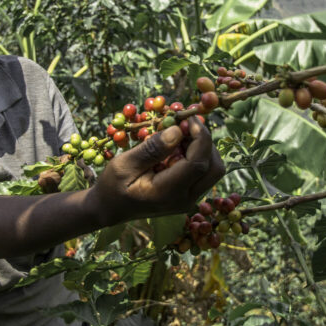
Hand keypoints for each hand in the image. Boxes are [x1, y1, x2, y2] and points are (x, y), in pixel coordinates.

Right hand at [89, 118, 224, 225]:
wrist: (111, 208)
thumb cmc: (113, 185)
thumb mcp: (125, 164)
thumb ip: (152, 149)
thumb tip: (177, 130)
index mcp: (168, 193)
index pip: (198, 163)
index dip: (199, 136)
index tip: (187, 117)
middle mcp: (185, 200)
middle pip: (214, 167)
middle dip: (205, 141)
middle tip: (184, 124)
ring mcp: (189, 199)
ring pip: (213, 170)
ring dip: (202, 147)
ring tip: (179, 134)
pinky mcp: (189, 195)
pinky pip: (204, 173)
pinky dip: (197, 155)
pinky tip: (178, 146)